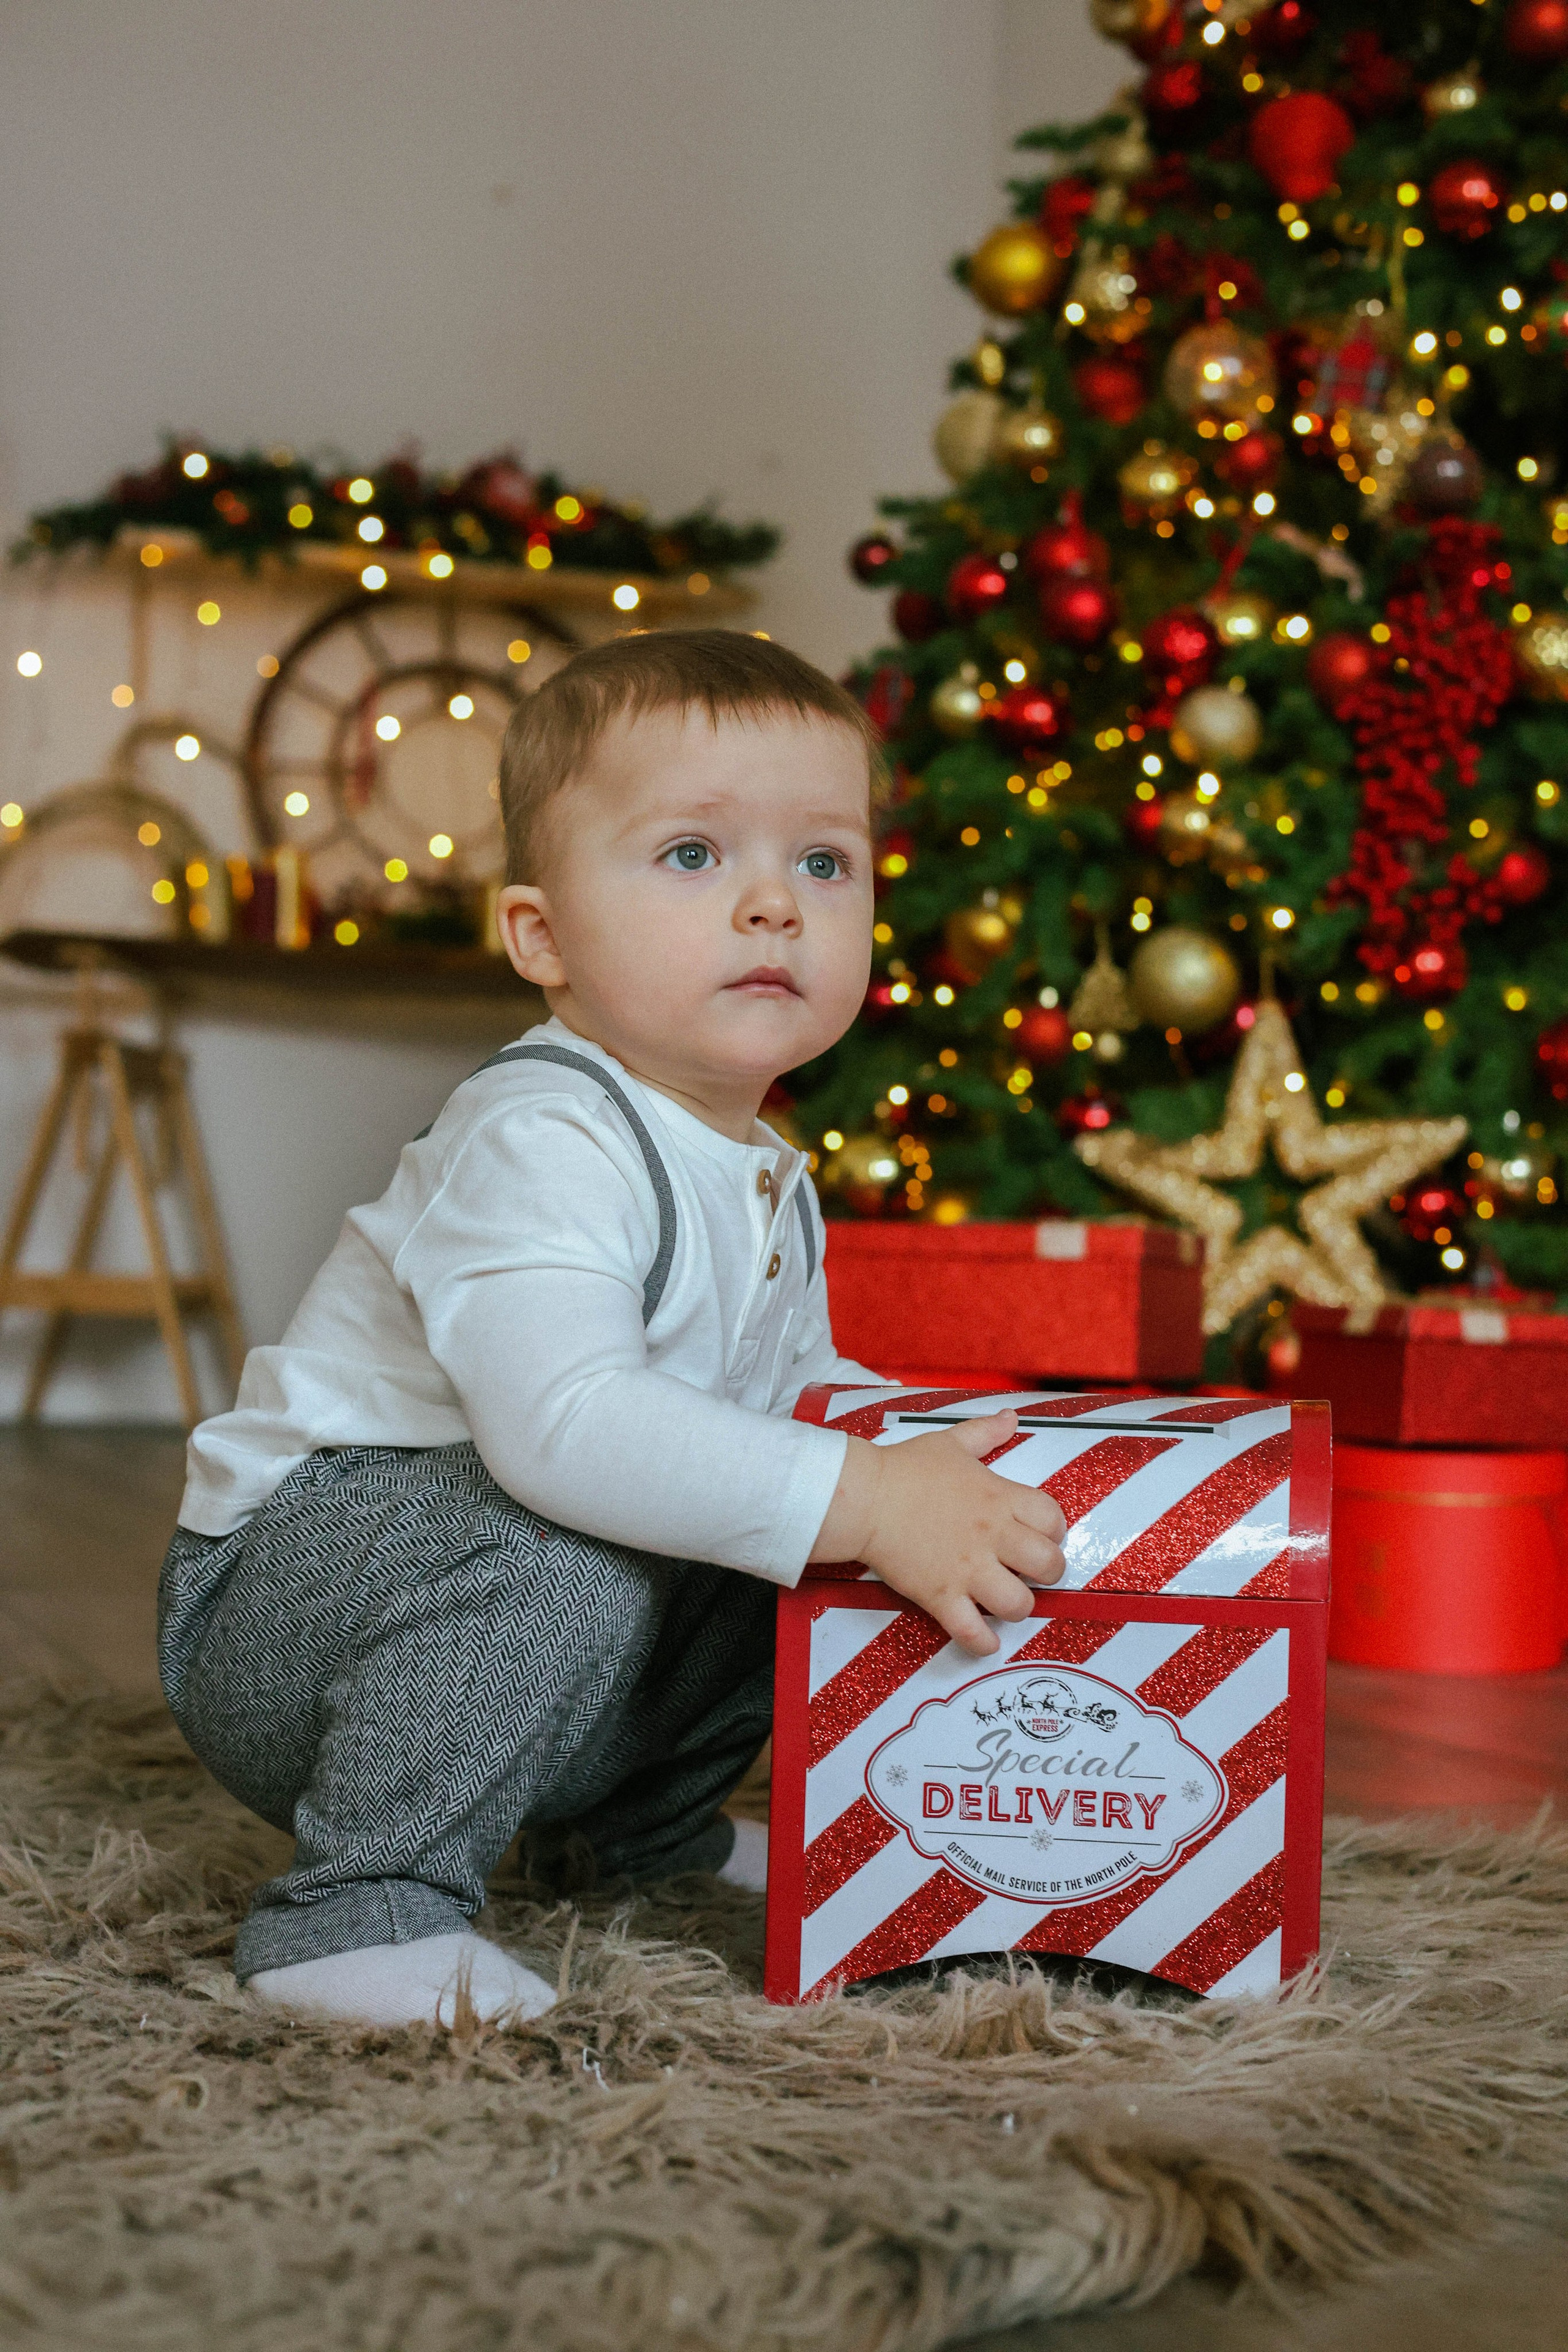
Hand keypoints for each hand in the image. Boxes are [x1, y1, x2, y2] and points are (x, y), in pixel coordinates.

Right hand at [810, 1410, 1065, 1657]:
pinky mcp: (941, 1596)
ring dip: (1018, 1607)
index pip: (1053, 1518)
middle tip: (1030, 1572)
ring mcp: (968, 1569)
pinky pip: (971, 1632)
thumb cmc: (904, 1469)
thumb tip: (1011, 1417)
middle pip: (1048, 1565)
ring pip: (1018, 1603)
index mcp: (999, 1497)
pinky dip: (983, 1643)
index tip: (1041, 1535)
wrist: (863, 1497)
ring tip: (1005, 1602)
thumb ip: (986, 1432)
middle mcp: (992, 1536)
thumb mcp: (951, 1443)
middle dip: (1047, 1573)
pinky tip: (985, 1640)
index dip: (1054, 1530)